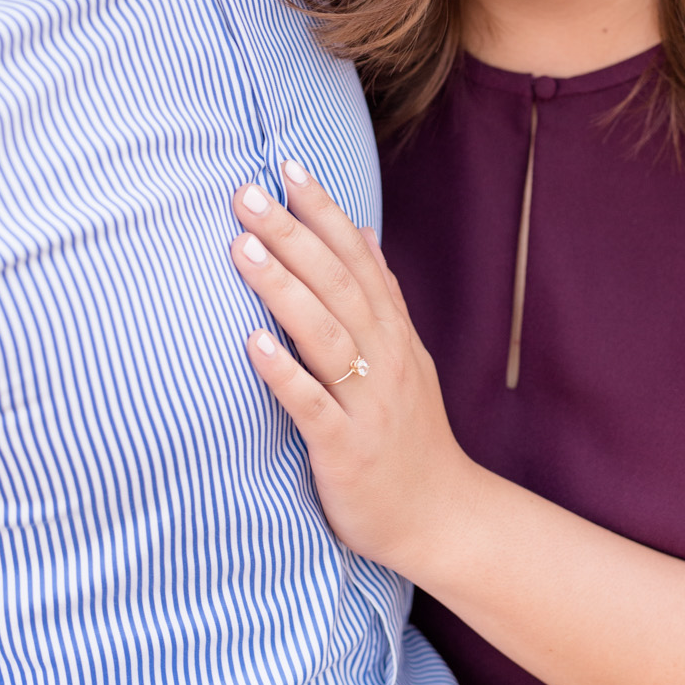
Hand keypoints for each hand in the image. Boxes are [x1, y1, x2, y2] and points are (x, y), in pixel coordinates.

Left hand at [229, 163, 483, 576]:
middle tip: (247, 193)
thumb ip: (381, 295)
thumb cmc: (408, 435)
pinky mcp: (347, 449)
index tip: (289, 167)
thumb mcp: (404, 355)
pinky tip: (250, 345)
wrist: (441, 516)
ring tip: (243, 248)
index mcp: (393, 334)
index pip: (358, 257)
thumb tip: (361, 231)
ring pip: (326, 335)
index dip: (324, 212)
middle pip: (338, 285)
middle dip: (293, 235)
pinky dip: (284, 374)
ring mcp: (368, 403)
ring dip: (283, 289)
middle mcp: (384, 359)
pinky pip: (314, 407)